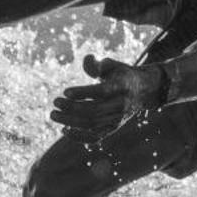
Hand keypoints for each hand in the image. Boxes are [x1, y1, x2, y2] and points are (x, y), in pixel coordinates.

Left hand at [50, 54, 165, 139]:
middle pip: (94, 110)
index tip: (65, 91)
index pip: (102, 92)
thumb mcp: (113, 65)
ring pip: (92, 124)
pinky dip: (79, 137)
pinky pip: (96, 137)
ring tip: (53, 115)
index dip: (83, 93)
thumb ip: (98, 64)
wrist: (143, 92)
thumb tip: (87, 60)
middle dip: (72, 108)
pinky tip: (64, 130)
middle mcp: (121, 105)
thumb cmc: (121, 75)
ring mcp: (117, 119)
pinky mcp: (113, 128)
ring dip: (70, 121)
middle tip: (55, 102)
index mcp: (122, 86)